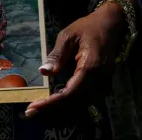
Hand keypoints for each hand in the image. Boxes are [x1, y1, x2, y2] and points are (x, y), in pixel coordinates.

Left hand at [25, 0, 130, 117]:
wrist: (112, 26)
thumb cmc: (88, 28)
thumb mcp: (68, 36)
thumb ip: (57, 55)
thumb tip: (44, 72)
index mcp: (90, 69)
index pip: (69, 94)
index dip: (50, 104)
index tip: (32, 108)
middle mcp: (98, 83)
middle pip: (74, 107)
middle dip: (51, 113)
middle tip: (29, 114)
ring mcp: (101, 87)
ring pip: (79, 109)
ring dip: (58, 115)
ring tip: (37, 114)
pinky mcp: (99, 88)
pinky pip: (83, 104)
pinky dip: (67, 110)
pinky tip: (51, 110)